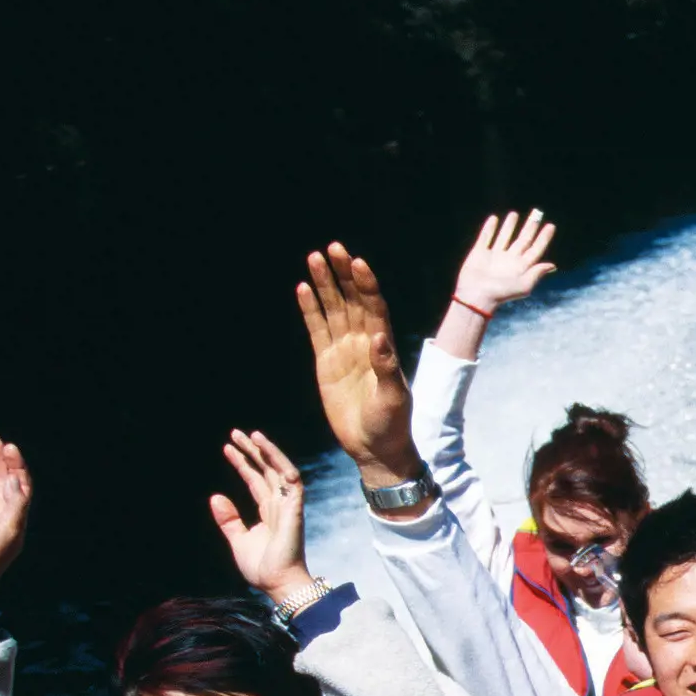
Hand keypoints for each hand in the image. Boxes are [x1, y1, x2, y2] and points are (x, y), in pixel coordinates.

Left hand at [209, 430, 313, 600]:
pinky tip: (265, 449)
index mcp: (268, 513)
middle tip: (235, 434)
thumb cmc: (262, 568)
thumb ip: (228, 520)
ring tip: (249, 435)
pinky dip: (280, 462)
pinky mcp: (294, 509)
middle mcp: (280, 506)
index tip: (227, 449)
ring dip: (266, 451)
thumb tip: (215, 497)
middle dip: (252, 451)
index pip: (256, 481)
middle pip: (267, 471)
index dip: (243, 464)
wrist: (277, 583)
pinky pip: (291, 480)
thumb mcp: (238, 540)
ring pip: (279, 470)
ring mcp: (288, 506)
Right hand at [297, 243, 418, 485]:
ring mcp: (344, 350)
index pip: (374, 307)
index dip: (366, 285)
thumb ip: (387, 367)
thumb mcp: (394, 398)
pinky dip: (310, 309)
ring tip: (314, 258)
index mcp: (384, 347)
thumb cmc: (392, 424)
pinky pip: (317, 330)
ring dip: (324, 284)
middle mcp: (364, 342)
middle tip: (333, 247)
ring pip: (333, 309)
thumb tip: (379, 337)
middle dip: (344, 274)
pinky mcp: (326, 362)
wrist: (375, 448)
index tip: (358, 262)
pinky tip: (302, 288)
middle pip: (353, 300)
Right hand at [454, 209, 556, 315]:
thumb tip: (553, 265)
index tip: (551, 226)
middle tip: (537, 213)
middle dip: (530, 227)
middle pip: (523, 239)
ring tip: (515, 214)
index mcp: (522, 267)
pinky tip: (494, 219)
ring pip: (505, 236)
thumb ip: (537, 273)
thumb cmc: (501, 294)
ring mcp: (494, 256)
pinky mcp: (479, 253)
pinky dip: (489, 228)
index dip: (544, 238)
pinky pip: (486, 237)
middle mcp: (509, 260)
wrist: (476, 297)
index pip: (536, 249)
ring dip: (510, 226)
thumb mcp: (524, 285)